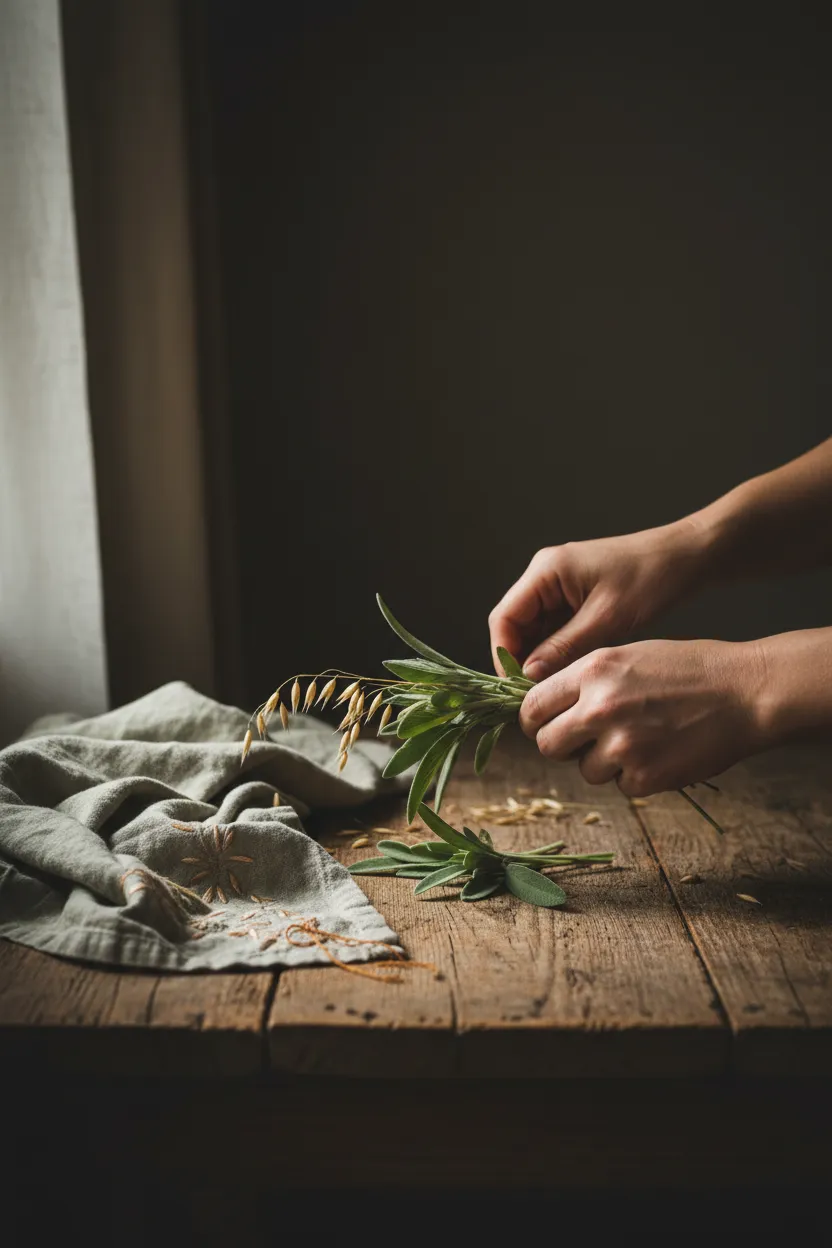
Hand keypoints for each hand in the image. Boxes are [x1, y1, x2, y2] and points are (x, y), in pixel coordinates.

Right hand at [489, 520, 712, 680]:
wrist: (687, 558)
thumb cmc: (651, 579)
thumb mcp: (607, 619)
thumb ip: (564, 648)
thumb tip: (528, 677)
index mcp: (546, 571)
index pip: (504, 618)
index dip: (505, 656)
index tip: (519, 689)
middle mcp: (545, 576)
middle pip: (515, 627)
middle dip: (523, 661)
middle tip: (539, 697)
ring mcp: (559, 588)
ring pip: (535, 633)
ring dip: (543, 660)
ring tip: (557, 690)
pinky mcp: (575, 599)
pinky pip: (555, 631)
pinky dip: (560, 653)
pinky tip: (573, 674)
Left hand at [519, 638, 766, 795]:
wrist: (745, 693)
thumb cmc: (688, 669)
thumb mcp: (626, 656)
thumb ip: (583, 681)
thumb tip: (544, 706)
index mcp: (592, 671)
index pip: (532, 705)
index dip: (535, 719)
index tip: (545, 724)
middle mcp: (599, 708)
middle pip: (547, 744)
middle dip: (561, 745)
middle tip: (584, 740)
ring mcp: (621, 745)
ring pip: (583, 770)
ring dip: (602, 762)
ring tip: (638, 739)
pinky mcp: (645, 777)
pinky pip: (619, 786)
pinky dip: (635, 776)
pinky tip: (660, 752)